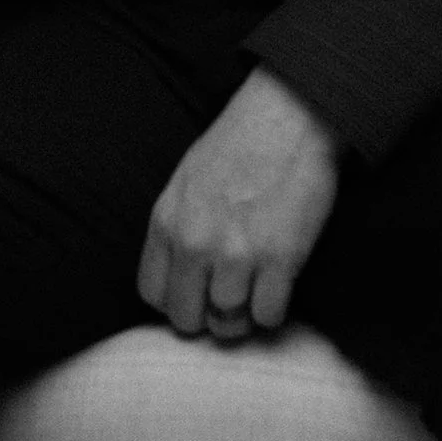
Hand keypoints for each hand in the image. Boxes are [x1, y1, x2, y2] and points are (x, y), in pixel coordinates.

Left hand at [138, 71, 344, 344]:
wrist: (288, 116)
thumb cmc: (240, 144)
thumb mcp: (186, 181)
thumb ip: (177, 228)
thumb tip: (180, 275)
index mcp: (166, 222)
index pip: (153, 295)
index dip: (177, 301)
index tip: (197, 295)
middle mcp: (195, 243)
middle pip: (187, 319)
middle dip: (207, 317)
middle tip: (229, 302)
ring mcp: (237, 253)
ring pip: (228, 324)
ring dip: (244, 317)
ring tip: (256, 294)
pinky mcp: (281, 258)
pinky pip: (268, 316)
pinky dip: (274, 312)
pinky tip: (278, 289)